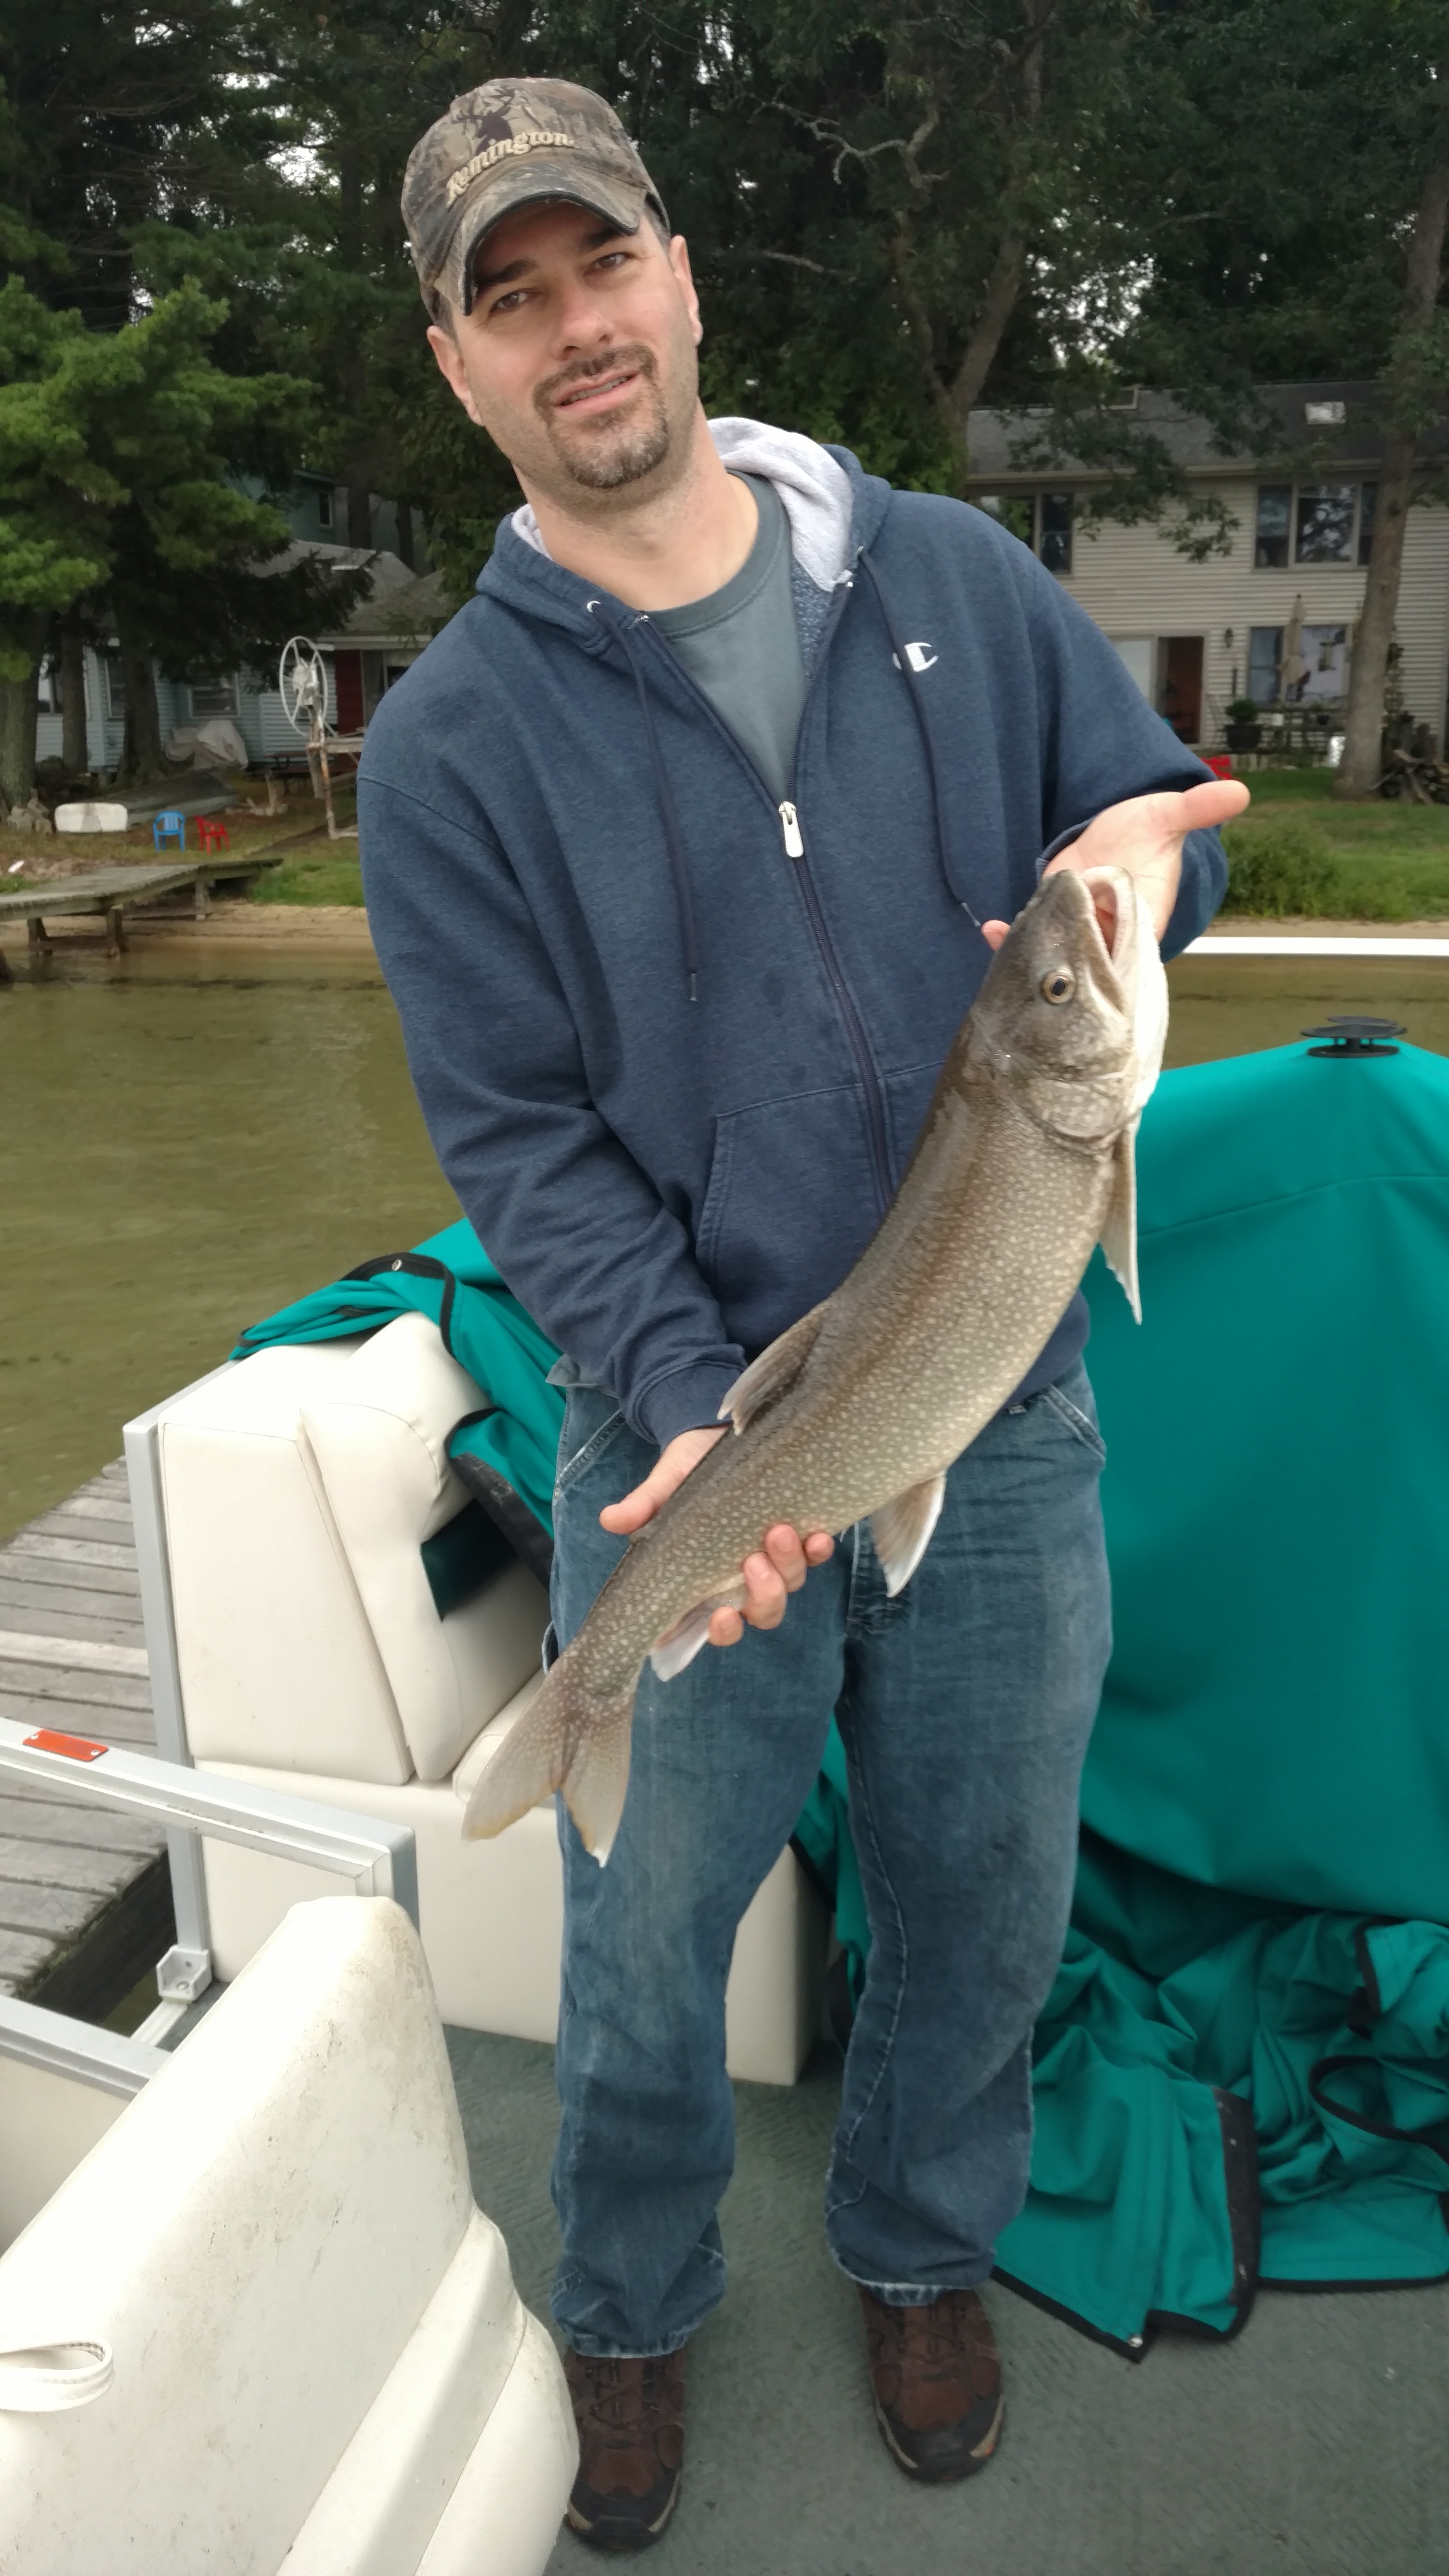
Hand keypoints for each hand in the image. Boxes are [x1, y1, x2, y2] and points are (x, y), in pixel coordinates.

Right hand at [599, 1425, 833, 1645]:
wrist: (720, 1431)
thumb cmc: (689, 1465)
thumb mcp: (666, 1481)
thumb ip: (644, 1504)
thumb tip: (610, 1518)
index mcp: (701, 1578)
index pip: (708, 1624)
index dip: (718, 1631)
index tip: (721, 1615)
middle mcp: (738, 1578)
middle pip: (757, 1614)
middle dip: (762, 1598)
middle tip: (753, 1562)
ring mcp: (771, 1560)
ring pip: (787, 1587)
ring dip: (787, 1568)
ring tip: (780, 1532)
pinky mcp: (797, 1537)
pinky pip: (814, 1558)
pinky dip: (818, 1552)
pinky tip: (819, 1535)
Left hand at [979, 778, 1249, 951]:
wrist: (1114, 830)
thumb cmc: (1145, 830)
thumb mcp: (1167, 816)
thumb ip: (1195, 809)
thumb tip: (1238, 792)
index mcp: (1142, 921)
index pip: (1129, 949)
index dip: (1112, 952)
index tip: (1094, 945)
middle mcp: (1107, 935)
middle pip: (1087, 961)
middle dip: (1068, 964)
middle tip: (1045, 962)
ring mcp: (1077, 932)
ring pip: (1057, 955)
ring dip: (1035, 955)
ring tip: (1011, 948)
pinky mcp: (1051, 923)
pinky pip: (1033, 939)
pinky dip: (1011, 939)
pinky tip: (993, 930)